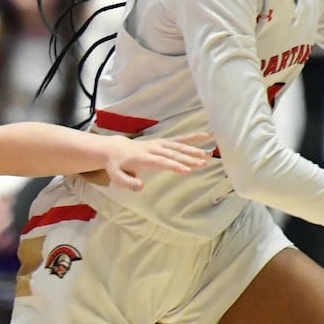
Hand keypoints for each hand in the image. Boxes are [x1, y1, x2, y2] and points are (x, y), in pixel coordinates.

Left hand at [85, 132, 211, 189]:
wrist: (115, 150)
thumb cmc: (117, 166)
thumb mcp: (116, 177)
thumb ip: (127, 183)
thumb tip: (141, 187)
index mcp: (142, 157)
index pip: (160, 161)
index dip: (173, 165)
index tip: (187, 170)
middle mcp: (152, 148)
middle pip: (172, 153)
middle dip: (188, 158)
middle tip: (203, 163)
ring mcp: (159, 143)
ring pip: (178, 145)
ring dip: (193, 149)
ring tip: (209, 154)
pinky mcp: (163, 141)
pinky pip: (179, 139)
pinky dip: (192, 137)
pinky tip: (207, 136)